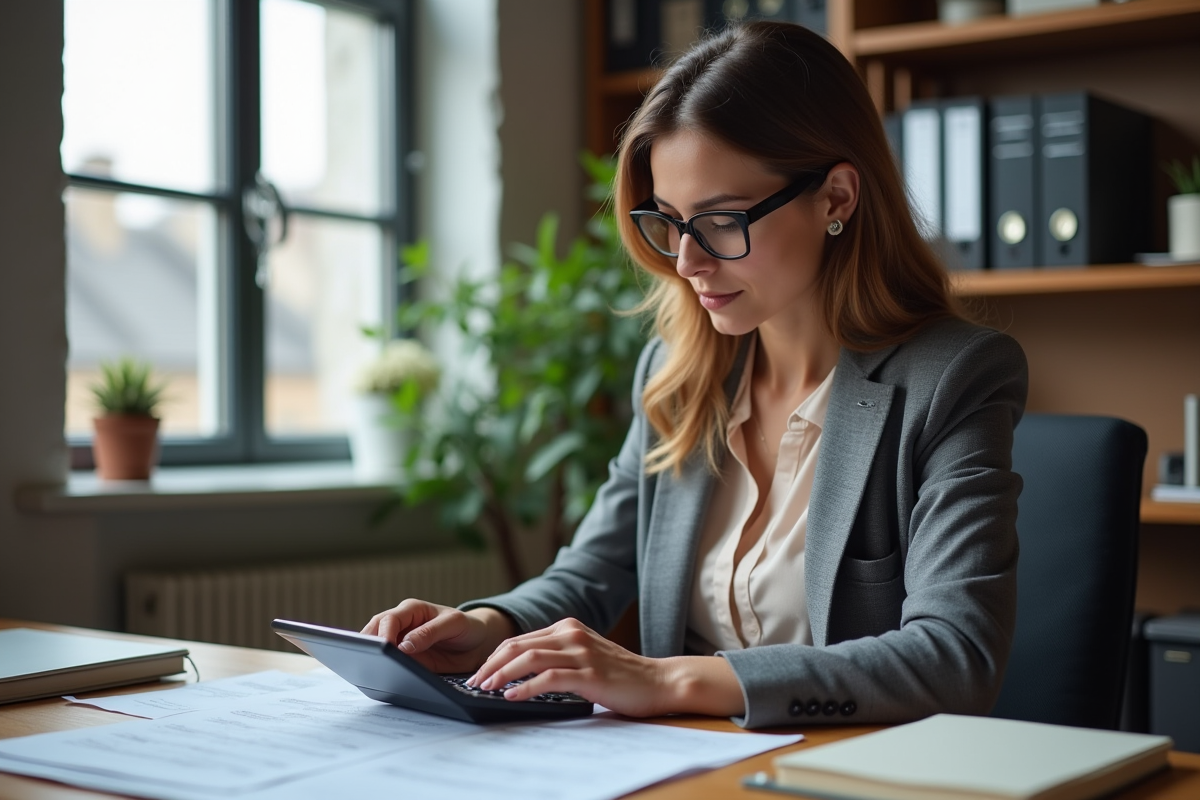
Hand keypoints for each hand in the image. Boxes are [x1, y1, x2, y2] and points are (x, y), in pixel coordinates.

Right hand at [361, 600, 513, 674]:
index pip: (390, 619)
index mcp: (412, 610)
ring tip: (370, 669)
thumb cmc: (466, 627)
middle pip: (375, 631)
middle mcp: (402, 625)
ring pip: (376, 647)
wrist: (477, 643)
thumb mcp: (453, 624)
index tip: (385, 649)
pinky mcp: (404, 660)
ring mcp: (400, 643)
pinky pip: (388, 663)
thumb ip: (429, 633)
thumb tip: (404, 646)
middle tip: (370, 660)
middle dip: (369, 644)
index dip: (384, 634)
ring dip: (371, 657)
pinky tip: (380, 676)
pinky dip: (381, 668)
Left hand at [465, 618, 685, 717]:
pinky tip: (512, 696)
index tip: (479, 673)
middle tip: (473, 682)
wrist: (657, 681)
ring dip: (502, 674)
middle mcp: (572, 634)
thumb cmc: (620, 675)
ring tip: (486, 688)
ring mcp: (582, 652)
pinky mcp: (590, 674)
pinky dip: (526, 687)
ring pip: (529, 658)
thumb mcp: (584, 656)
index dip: (495, 657)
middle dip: (490, 664)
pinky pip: (549, 678)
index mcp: (568, 627)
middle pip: (518, 645)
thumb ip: (558, 656)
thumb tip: (520, 672)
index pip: (520, 639)